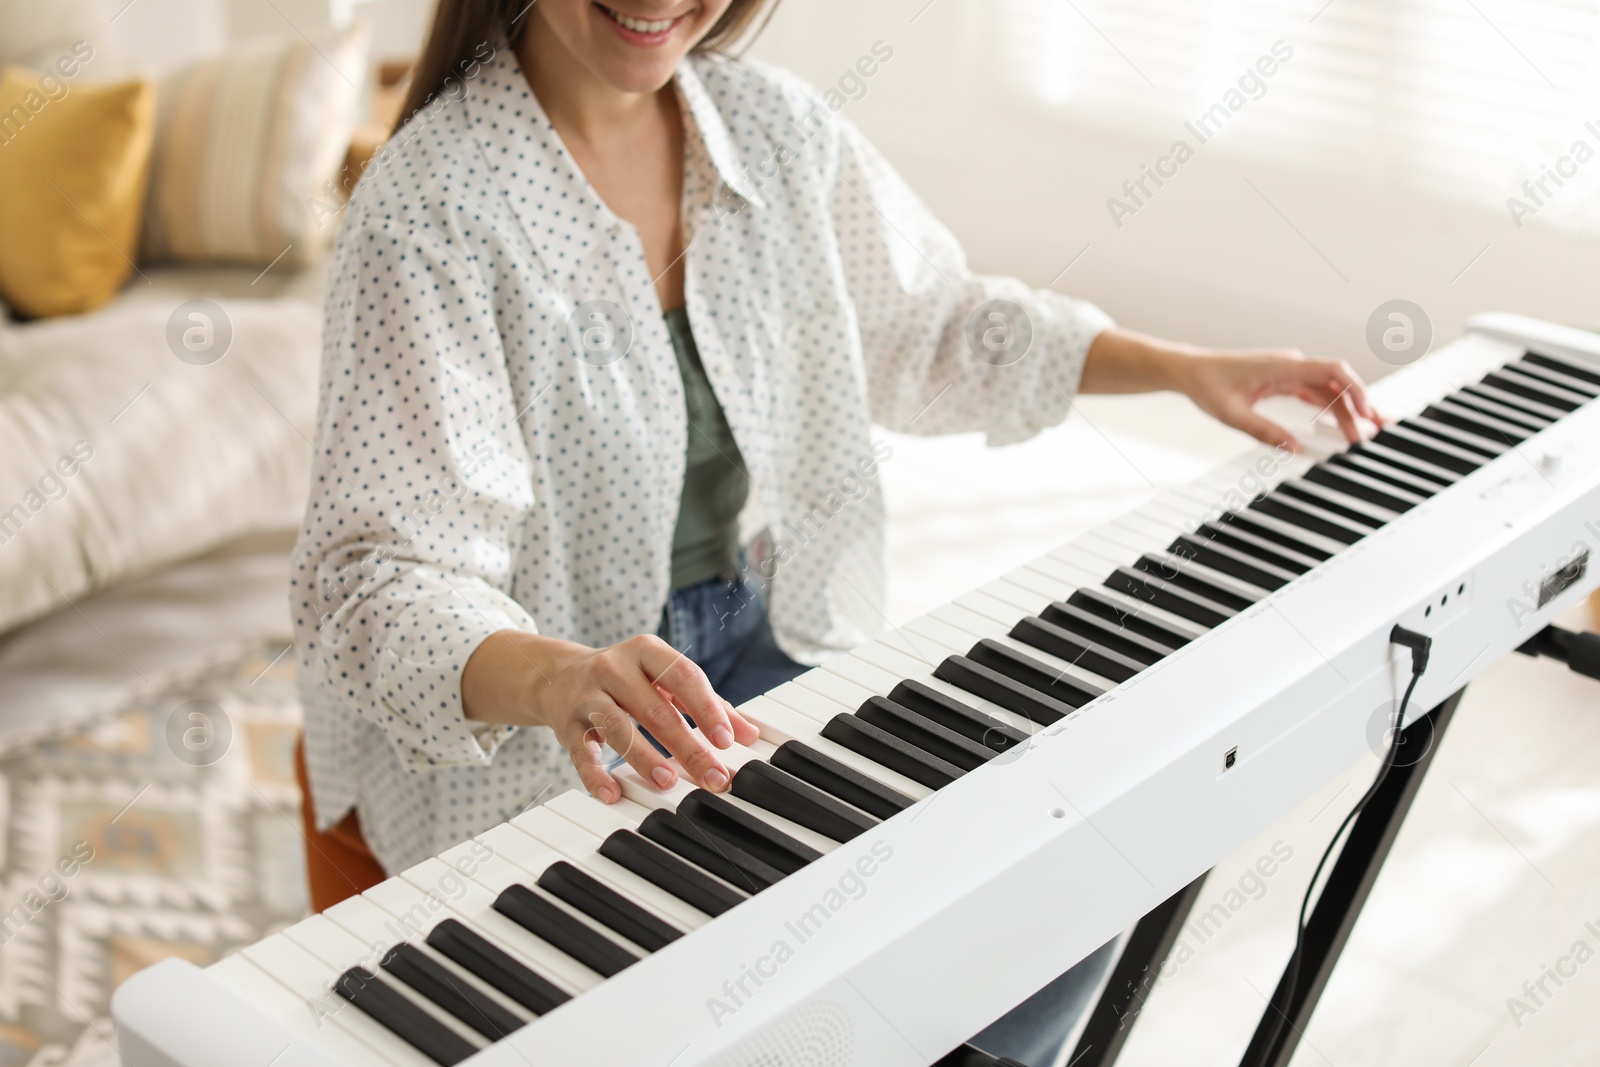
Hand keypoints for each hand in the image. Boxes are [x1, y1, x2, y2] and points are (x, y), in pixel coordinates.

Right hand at [463, 631, 759, 803]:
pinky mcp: (567, 725)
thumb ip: (708, 705)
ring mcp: (588, 696)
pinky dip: (596, 774)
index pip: (683, 676)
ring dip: (643, 756)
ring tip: (666, 781)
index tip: (727, 740)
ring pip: (617, 726)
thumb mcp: (665, 682)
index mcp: (647, 652)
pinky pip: (581, 752)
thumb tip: (749, 734)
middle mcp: (615, 667)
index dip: (706, 708)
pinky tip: (613, 793)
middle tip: (712, 776)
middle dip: (687, 745)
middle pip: (655, 709)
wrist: (558, 676)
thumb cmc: (628, 680)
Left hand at [1178, 348, 1381, 450]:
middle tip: (1371, 433)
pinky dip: (1330, 407)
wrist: (1190, 371)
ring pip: (1328, 389)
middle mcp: (1291, 365)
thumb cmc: (1207, 386)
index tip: (1366, 413)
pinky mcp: (1283, 380)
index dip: (1355, 390)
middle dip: (1357, 406)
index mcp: (1282, 366)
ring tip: (1364, 431)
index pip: (1331, 371)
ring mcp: (1288, 371)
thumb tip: (1292, 449)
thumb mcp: (1232, 415)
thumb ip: (1263, 431)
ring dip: (1346, 409)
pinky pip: (1314, 392)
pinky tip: (1341, 422)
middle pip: (1336, 383)